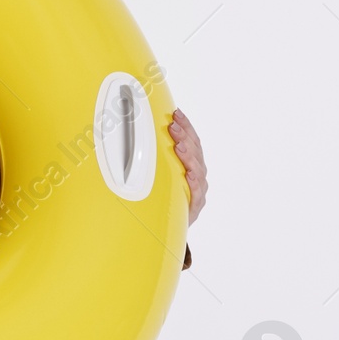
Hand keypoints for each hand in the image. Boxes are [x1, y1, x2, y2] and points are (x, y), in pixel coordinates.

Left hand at [167, 109, 206, 225]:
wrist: (171, 226)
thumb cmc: (166, 195)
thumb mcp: (162, 172)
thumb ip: (158, 155)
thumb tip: (140, 132)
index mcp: (192, 163)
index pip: (192, 140)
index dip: (186, 126)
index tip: (176, 113)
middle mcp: (198, 174)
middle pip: (195, 151)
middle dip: (185, 136)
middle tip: (173, 126)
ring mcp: (198, 190)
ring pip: (198, 169)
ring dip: (189, 156)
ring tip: (180, 146)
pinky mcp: (195, 207)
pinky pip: (196, 194)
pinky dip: (194, 183)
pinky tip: (190, 175)